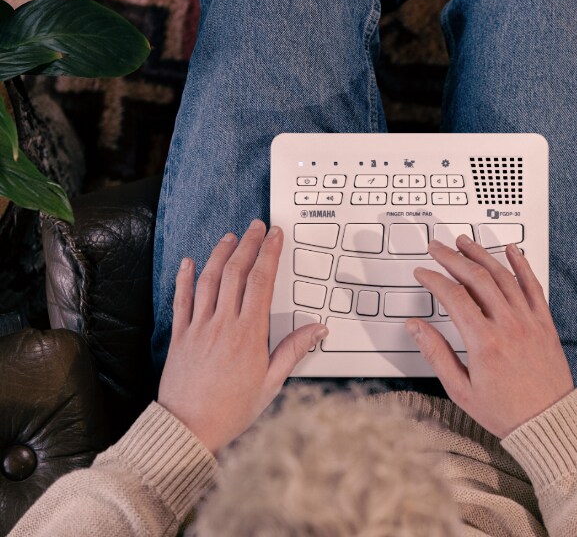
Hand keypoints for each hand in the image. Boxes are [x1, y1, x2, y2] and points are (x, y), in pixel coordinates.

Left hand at [158, 220, 327, 453]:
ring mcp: (198, 327)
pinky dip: (184, 278)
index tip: (275, 236)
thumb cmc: (232, 409)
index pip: (261, 282)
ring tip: (230, 237)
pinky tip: (189, 262)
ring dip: (220, 254)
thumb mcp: (271, 383)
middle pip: (236, 273)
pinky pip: (181, 300)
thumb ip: (293, 350)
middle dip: (248, 244)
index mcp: (249, 333)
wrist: (188, 428)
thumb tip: (318, 329)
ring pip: (209, 280)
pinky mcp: (180, 336)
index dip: (269, 253)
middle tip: (256, 226)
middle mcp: (223, 324)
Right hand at [407, 235, 573, 438]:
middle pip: (476, 278)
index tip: (423, 273)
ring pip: (503, 276)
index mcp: (484, 342)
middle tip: (438, 247)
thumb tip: (415, 327)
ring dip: (481, 255)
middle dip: (452, 257)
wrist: (548, 423)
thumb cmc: (505, 411)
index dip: (434, 279)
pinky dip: (521, 264)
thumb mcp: (460, 390)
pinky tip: (511, 250)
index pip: (453, 296)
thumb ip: (436, 353)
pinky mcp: (544, 322)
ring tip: (465, 242)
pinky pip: (533, 286)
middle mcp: (508, 326)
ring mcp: (528, 321)